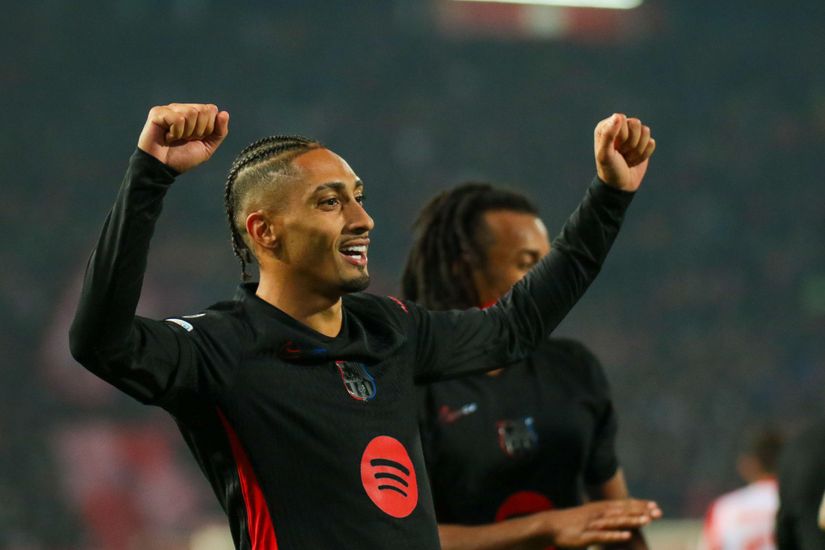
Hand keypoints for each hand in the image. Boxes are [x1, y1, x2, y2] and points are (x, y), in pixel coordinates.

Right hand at [137, 103, 229, 172]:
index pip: (211, 109)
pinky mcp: (157, 113)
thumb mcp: (207, 147)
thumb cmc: (182, 158)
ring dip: (186, 132)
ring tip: (176, 139)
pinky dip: (176, 133)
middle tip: (186, 139)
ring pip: (191, 113)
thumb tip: (224, 113)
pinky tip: (168, 137)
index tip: (197, 138)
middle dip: (199, 130)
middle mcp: (182, 108)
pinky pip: (178, 118)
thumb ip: (219, 132)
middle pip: (203, 109)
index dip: (208, 128)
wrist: (163, 168)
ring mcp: (169, 109)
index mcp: (194, 114)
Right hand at [537, 499, 660, 547]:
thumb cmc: (571, 523)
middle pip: (623, 511)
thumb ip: (604, 518)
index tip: (655, 506)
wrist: (549, 525)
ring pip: (615, 522)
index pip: (623, 505)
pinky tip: (626, 536)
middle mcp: (598, 513)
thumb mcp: (590, 517)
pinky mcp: (585, 536)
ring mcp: (592, 524)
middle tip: (659, 511)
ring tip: (647, 520)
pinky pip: (602, 536)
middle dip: (641, 511)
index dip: (639, 505)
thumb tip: (618, 520)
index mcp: (600, 508)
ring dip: (631, 521)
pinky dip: (615, 536)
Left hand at [593, 113, 655, 191]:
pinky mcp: (643, 143)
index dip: (622, 136)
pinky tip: (635, 160)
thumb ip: (608, 135)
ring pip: (646, 131)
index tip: (615, 148)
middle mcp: (619, 128)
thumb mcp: (605, 154)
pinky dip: (644, 154)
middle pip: (636, 123)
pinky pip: (651, 142)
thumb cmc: (609, 169)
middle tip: (622, 154)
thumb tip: (618, 116)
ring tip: (627, 157)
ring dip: (638, 149)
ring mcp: (632, 135)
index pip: (622, 120)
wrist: (620, 185)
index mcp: (606, 126)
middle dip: (631, 143)